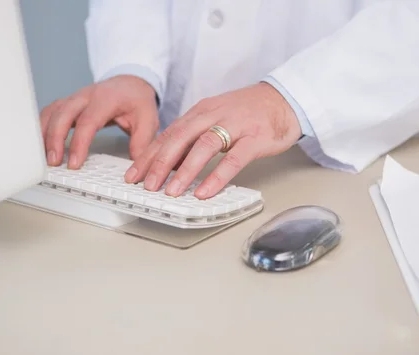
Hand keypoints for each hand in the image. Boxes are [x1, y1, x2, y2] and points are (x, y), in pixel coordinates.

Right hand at [40, 75, 158, 168]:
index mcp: (106, 99)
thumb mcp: (148, 119)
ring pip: (52, 113)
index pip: (87, 121)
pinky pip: (50, 113)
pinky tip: (41, 144)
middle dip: (54, 139)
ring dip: (44, 134)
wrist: (131, 82)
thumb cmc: (137, 99)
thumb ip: (141, 142)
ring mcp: (74, 98)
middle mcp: (86, 96)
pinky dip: (42, 127)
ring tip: (44, 157)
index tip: (75, 162)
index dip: (78, 143)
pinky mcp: (68, 103)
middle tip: (53, 162)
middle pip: (63, 114)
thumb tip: (135, 166)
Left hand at [123, 82, 301, 198]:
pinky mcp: (255, 138)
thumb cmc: (249, 112)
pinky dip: (217, 176)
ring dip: (184, 170)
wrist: (285, 99)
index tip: (133, 174)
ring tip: (171, 191)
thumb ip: (194, 137)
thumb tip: (170, 162)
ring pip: (203, 147)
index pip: (168, 134)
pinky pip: (234, 159)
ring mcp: (235, 125)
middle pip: (180, 138)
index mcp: (201, 112)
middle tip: (146, 185)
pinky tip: (205, 191)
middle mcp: (214, 115)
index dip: (149, 155)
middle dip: (159, 163)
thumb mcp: (215, 118)